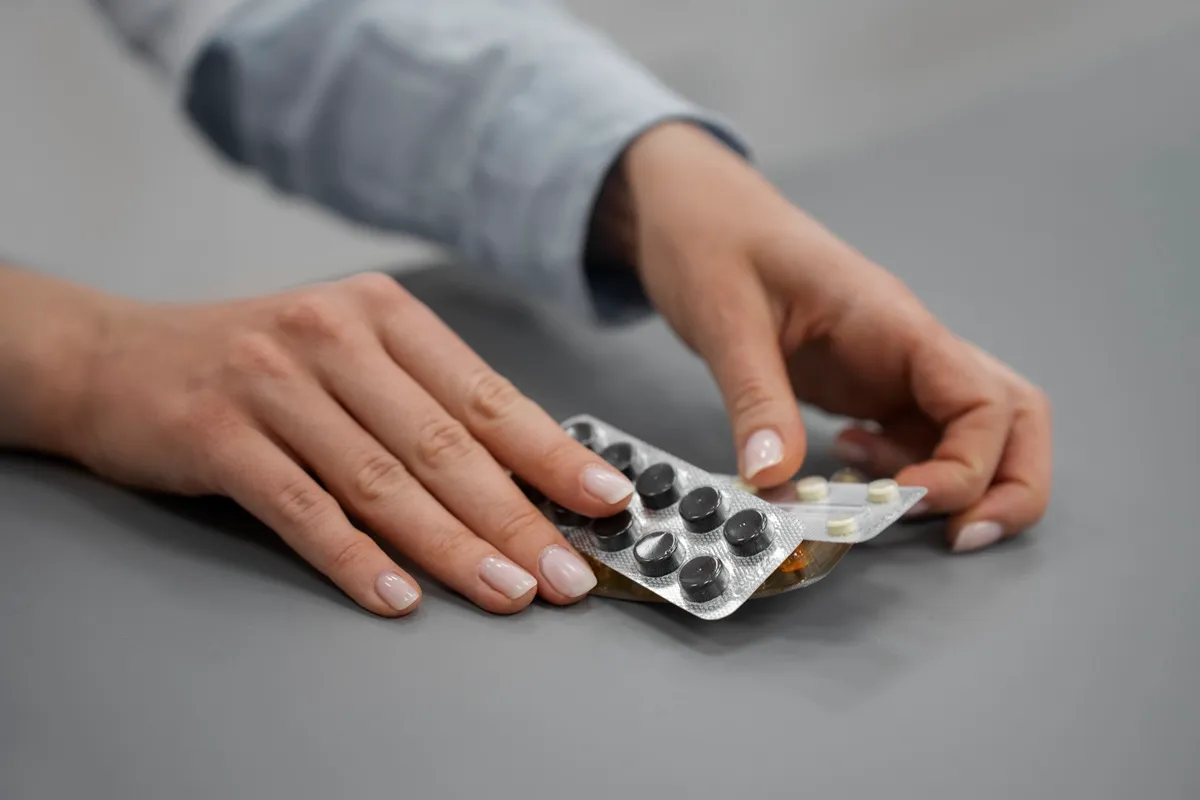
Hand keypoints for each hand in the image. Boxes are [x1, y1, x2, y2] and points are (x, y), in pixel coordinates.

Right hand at [61, 274, 636, 614]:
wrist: (117, 357)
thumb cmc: (253, 362)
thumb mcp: (346, 356)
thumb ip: (423, 405)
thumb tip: (521, 481)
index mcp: (382, 314)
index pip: (485, 395)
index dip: (552, 455)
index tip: (606, 499)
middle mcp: (332, 335)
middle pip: (443, 443)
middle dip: (516, 517)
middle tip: (567, 572)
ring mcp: (272, 382)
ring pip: (381, 479)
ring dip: (452, 545)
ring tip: (506, 592)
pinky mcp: (218, 433)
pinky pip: (301, 507)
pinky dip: (354, 556)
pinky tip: (398, 594)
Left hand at [616, 123, 1051, 551]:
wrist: (692, 207)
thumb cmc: (712, 238)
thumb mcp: (725, 319)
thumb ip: (756, 399)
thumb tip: (773, 483)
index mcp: (893, 322)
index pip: (984, 399)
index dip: (967, 466)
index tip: (906, 502)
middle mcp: (908, 347)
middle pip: (1011, 417)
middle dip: (1006, 485)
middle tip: (957, 538)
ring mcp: (891, 366)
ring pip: (971, 432)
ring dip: (953, 483)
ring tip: (884, 510)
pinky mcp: (863, 383)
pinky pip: (914, 436)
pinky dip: (901, 471)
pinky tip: (845, 475)